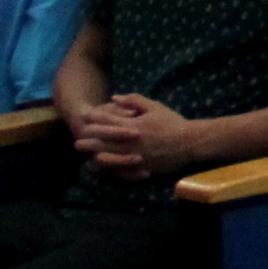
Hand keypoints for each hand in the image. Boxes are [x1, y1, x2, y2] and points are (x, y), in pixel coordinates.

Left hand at [76, 93, 192, 175]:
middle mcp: (131, 142)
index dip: (95, 119)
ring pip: (109, 157)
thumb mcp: (155, 107)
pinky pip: (121, 170)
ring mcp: (135, 156)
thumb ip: (134, 101)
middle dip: (90, 141)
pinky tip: (103, 170)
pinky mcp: (140, 167)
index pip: (108, 121)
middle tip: (77, 143)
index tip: (85, 117)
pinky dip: (110, 170)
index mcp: (133, 125)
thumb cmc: (172, 122)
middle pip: (104, 141)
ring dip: (96, 157)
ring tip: (86, 157)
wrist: (190, 142)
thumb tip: (114, 98)